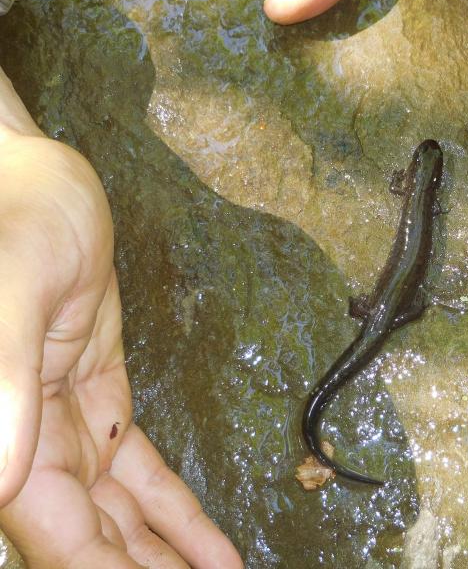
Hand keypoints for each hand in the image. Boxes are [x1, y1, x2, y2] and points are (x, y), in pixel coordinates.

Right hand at [0, 69, 241, 568]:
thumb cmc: (12, 215)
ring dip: (165, 554)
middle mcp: (25, 438)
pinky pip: (138, 461)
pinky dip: (174, 504)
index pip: (52, 533)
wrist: (33, 175)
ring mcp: (65, 417)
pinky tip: (208, 541)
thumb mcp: (16, 290)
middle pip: (89, 535)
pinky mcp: (98, 388)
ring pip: (119, 509)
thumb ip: (6, 378)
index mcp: (1, 425)